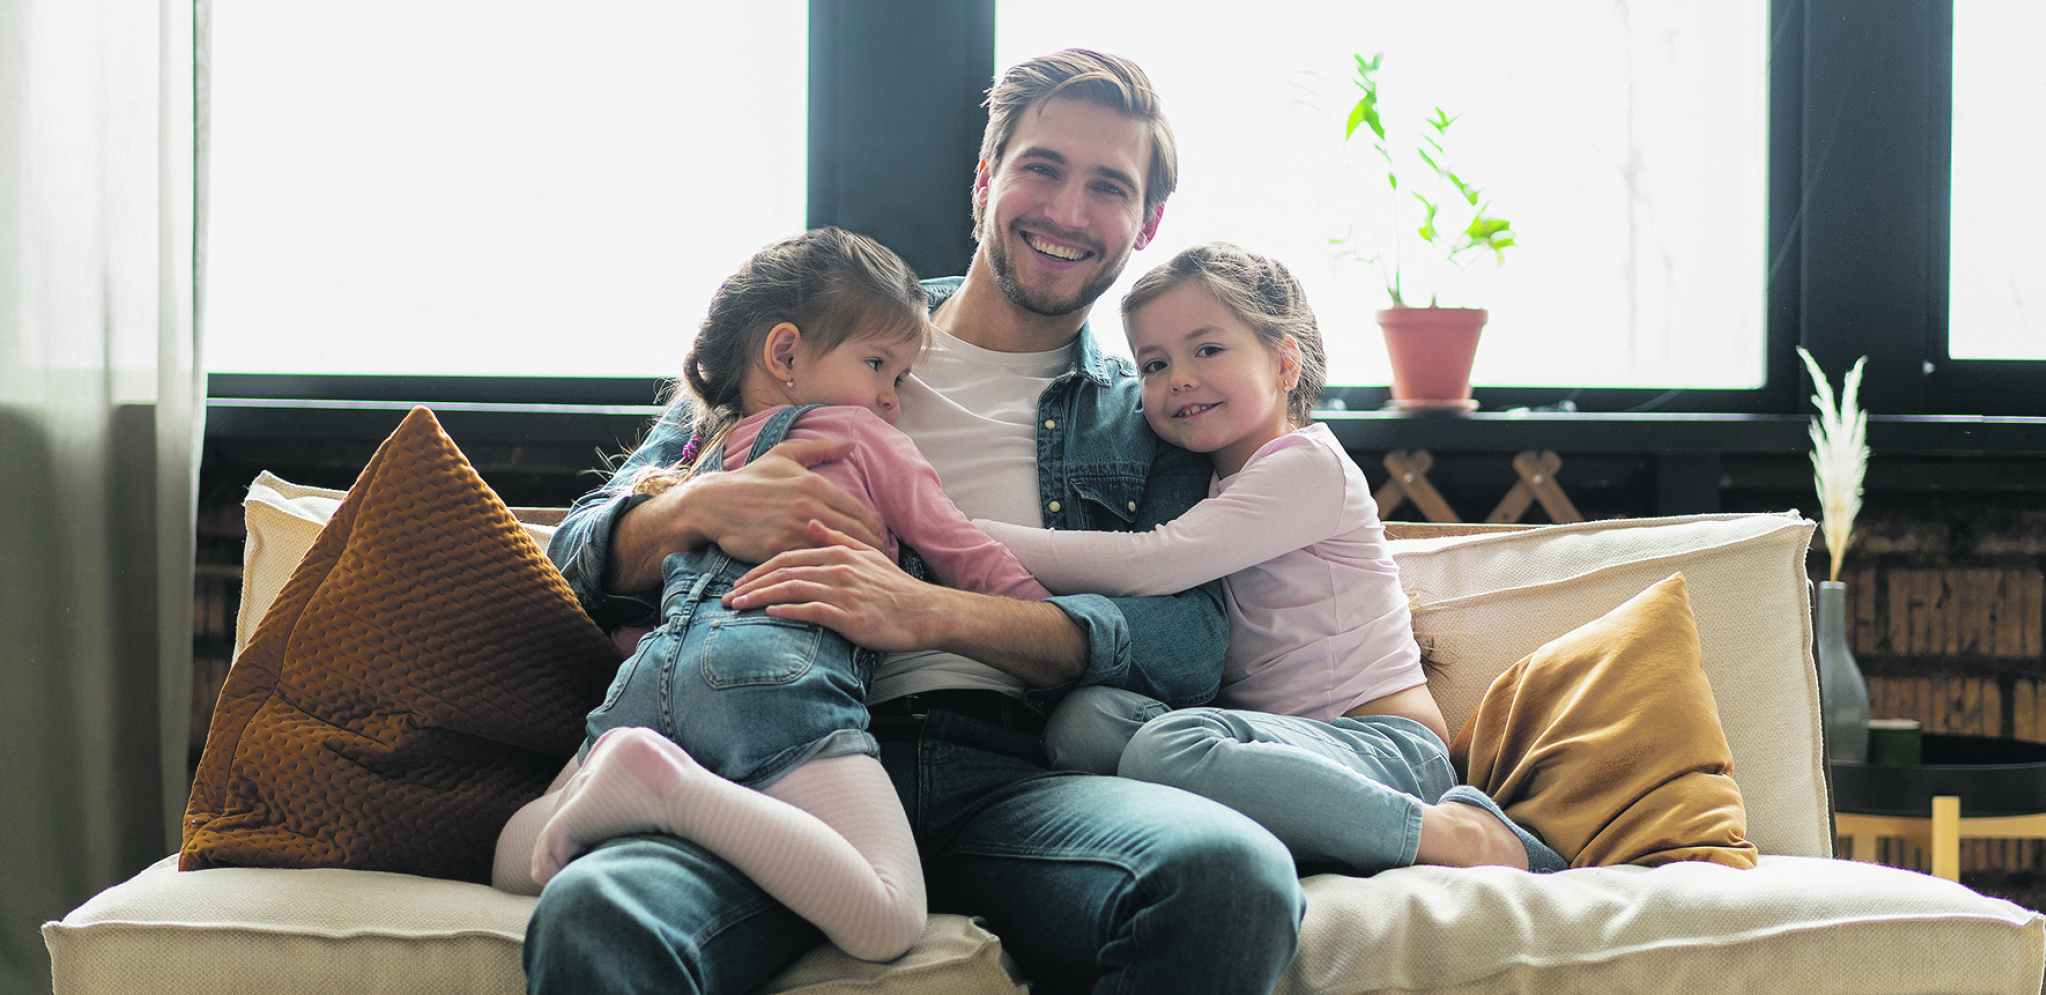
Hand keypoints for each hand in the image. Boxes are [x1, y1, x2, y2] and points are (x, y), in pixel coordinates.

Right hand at [604, 438, 884, 592]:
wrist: (714, 503)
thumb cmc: (751, 478)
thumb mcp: (785, 455)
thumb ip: (821, 448)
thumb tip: (853, 443)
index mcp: (815, 484)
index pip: (859, 511)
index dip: (876, 529)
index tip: (885, 540)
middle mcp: (810, 506)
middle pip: (855, 533)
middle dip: (874, 549)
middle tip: (884, 561)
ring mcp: (794, 528)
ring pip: (836, 550)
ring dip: (855, 563)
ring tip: (867, 574)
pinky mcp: (779, 548)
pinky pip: (811, 562)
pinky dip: (826, 570)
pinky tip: (836, 579)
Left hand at [724, 522, 944, 652]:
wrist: (924, 612)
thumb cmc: (894, 588)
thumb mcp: (868, 556)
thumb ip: (838, 538)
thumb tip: (814, 523)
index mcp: (839, 552)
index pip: (789, 555)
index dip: (760, 567)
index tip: (741, 580)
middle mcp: (837, 568)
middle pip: (783, 571)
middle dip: (752, 583)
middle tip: (728, 597)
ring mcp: (843, 591)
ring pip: (791, 589)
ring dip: (760, 598)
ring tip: (737, 608)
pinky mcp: (849, 615)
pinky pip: (810, 611)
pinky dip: (787, 611)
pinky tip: (769, 615)